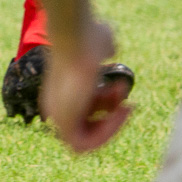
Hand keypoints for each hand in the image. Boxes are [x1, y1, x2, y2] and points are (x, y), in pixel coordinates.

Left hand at [42, 20, 133, 152]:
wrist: (77, 36)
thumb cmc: (89, 35)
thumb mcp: (99, 45)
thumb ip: (103, 52)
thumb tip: (109, 50)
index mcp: (61, 91)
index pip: (86, 115)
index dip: (107, 108)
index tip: (120, 91)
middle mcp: (56, 105)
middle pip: (88, 130)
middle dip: (112, 119)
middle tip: (125, 103)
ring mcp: (57, 115)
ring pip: (87, 141)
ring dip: (112, 126)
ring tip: (123, 104)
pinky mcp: (62, 124)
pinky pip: (83, 146)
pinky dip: (106, 134)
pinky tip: (118, 113)